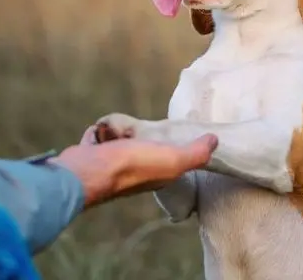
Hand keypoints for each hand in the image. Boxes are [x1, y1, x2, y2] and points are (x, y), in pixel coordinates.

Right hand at [50, 126, 216, 207]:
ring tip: (115, 131)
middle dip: (137, 133)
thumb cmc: (132, 166)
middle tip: (135, 130)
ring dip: (116, 131)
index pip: (169, 157)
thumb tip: (215, 140)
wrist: (87, 172)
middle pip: (141, 145)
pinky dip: (97, 134)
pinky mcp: (91, 157)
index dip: (170, 143)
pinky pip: (97, 138)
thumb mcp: (172, 159)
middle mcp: (136, 172)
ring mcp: (112, 165)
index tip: (168, 132)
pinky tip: (98, 134)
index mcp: (158, 173)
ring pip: (118, 140)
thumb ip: (195, 154)